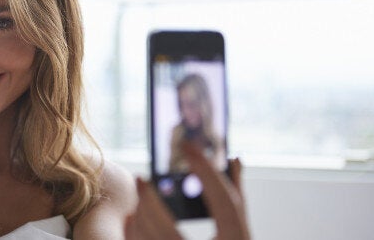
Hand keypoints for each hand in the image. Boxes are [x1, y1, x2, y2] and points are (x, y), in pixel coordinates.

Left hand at [125, 142, 249, 239]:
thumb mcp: (240, 230)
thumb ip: (236, 196)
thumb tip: (234, 158)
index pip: (225, 205)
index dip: (208, 172)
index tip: (188, 144)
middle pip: (172, 234)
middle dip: (152, 204)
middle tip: (140, 178)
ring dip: (140, 221)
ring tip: (138, 196)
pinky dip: (137, 236)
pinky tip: (133, 218)